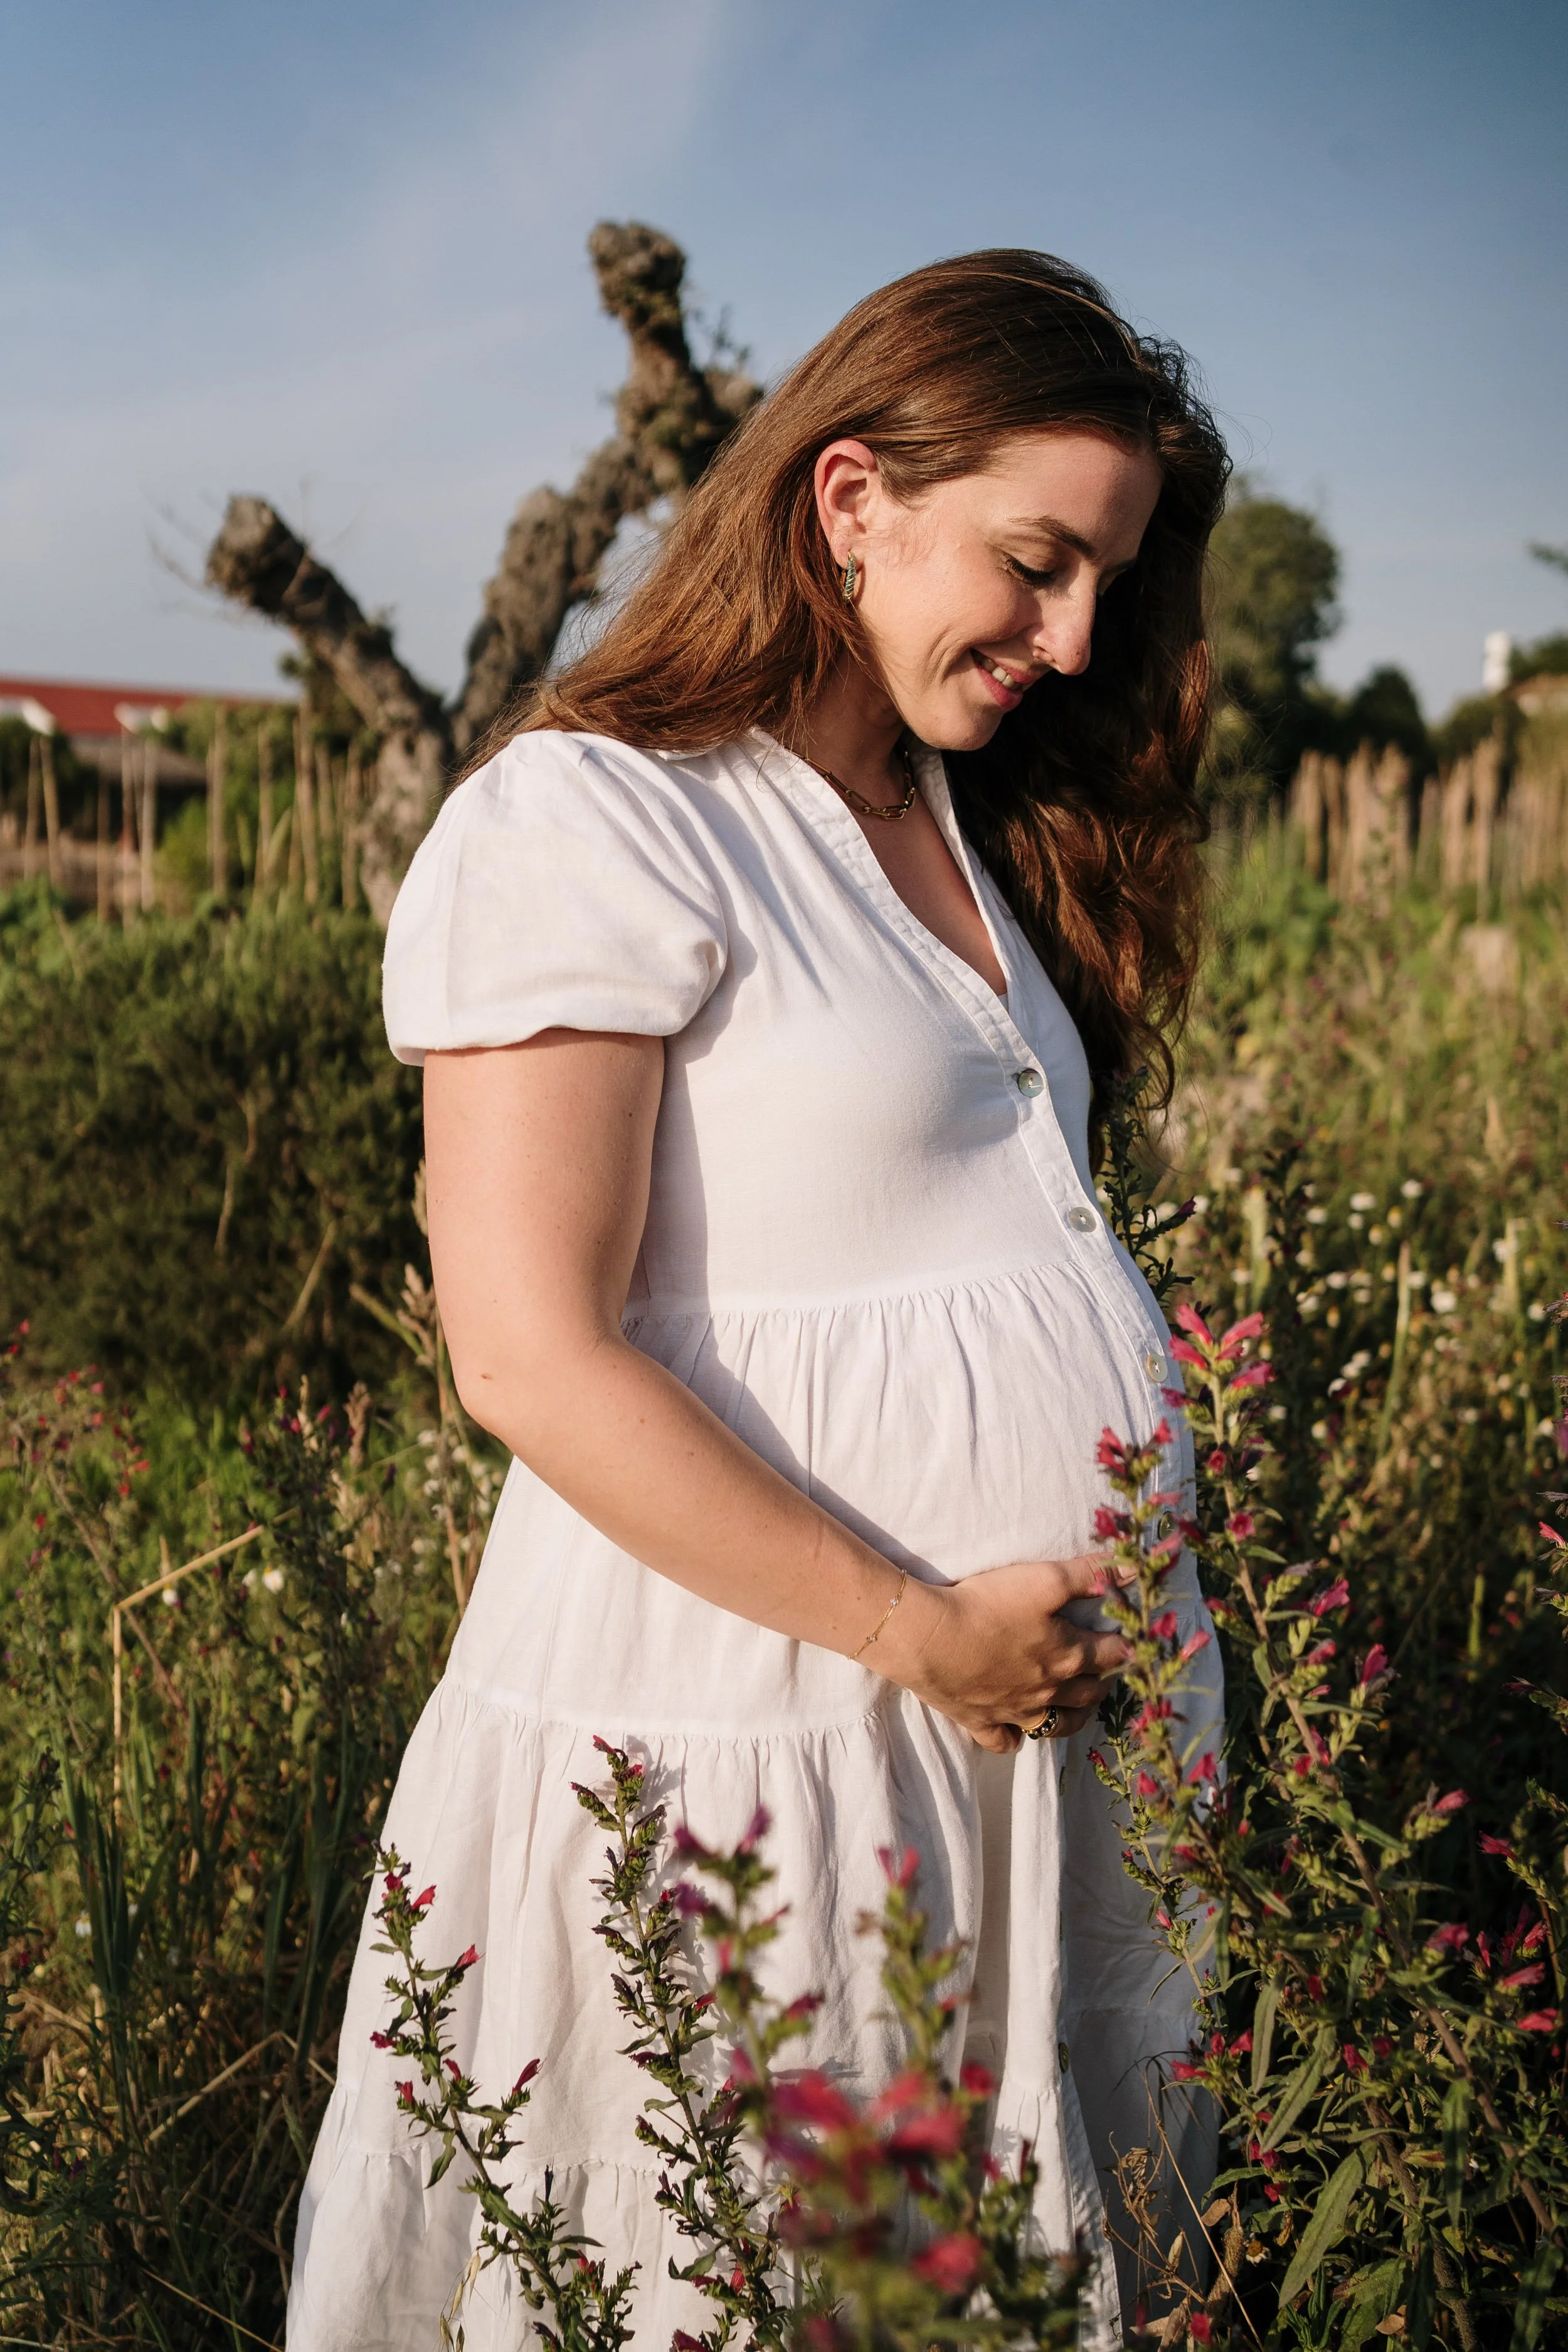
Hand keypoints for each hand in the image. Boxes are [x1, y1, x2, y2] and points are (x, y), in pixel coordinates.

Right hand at [880, 1552, 1135, 1754]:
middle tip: (1107, 1671)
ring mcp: (1015, 1711)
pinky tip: (1017, 1732)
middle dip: (1103, 1681)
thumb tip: (1131, 1568)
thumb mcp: (1045, 1579)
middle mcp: (1049, 1690)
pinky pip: (1005, 1741)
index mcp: (1069, 1656)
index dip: (1125, 1645)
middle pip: (1088, 1693)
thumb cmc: (989, 1604)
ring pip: (1056, 1725)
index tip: (1131, 1641)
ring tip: (1079, 1708)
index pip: (1111, 1654)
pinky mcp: (982, 1722)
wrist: (930, 1639)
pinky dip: (1015, 1738)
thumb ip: (1088, 1574)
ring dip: (1073, 1717)